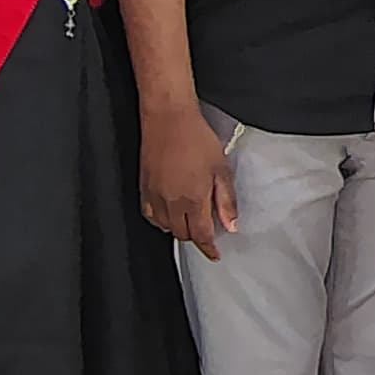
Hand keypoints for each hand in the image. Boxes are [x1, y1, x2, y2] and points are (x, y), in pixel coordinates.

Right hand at [143, 101, 238, 255]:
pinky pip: (150, 215)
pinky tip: (168, 213)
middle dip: (196, 236)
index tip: (215, 255)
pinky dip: (160, 220)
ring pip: (166, 227)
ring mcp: (154, 196)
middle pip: (183, 234)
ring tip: (190, 220)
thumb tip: (231, 226)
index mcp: (193, 200)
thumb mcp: (220, 169)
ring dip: (179, 228)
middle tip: (206, 230)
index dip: (209, 248)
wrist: (168, 118)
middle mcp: (171, 203)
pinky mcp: (143, 187)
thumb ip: (226, 201)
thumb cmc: (196, 138)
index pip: (201, 235)